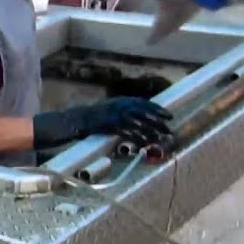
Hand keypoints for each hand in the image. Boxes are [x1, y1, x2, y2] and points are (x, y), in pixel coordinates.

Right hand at [33, 97, 172, 148]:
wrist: (74, 121)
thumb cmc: (91, 119)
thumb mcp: (108, 111)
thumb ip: (121, 113)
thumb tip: (137, 119)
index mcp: (120, 101)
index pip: (143, 103)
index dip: (157, 108)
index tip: (168, 114)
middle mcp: (119, 105)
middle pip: (144, 112)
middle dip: (158, 119)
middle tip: (170, 126)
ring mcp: (114, 115)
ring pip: (139, 122)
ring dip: (151, 130)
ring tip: (162, 136)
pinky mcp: (110, 125)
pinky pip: (128, 132)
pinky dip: (138, 137)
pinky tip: (146, 142)